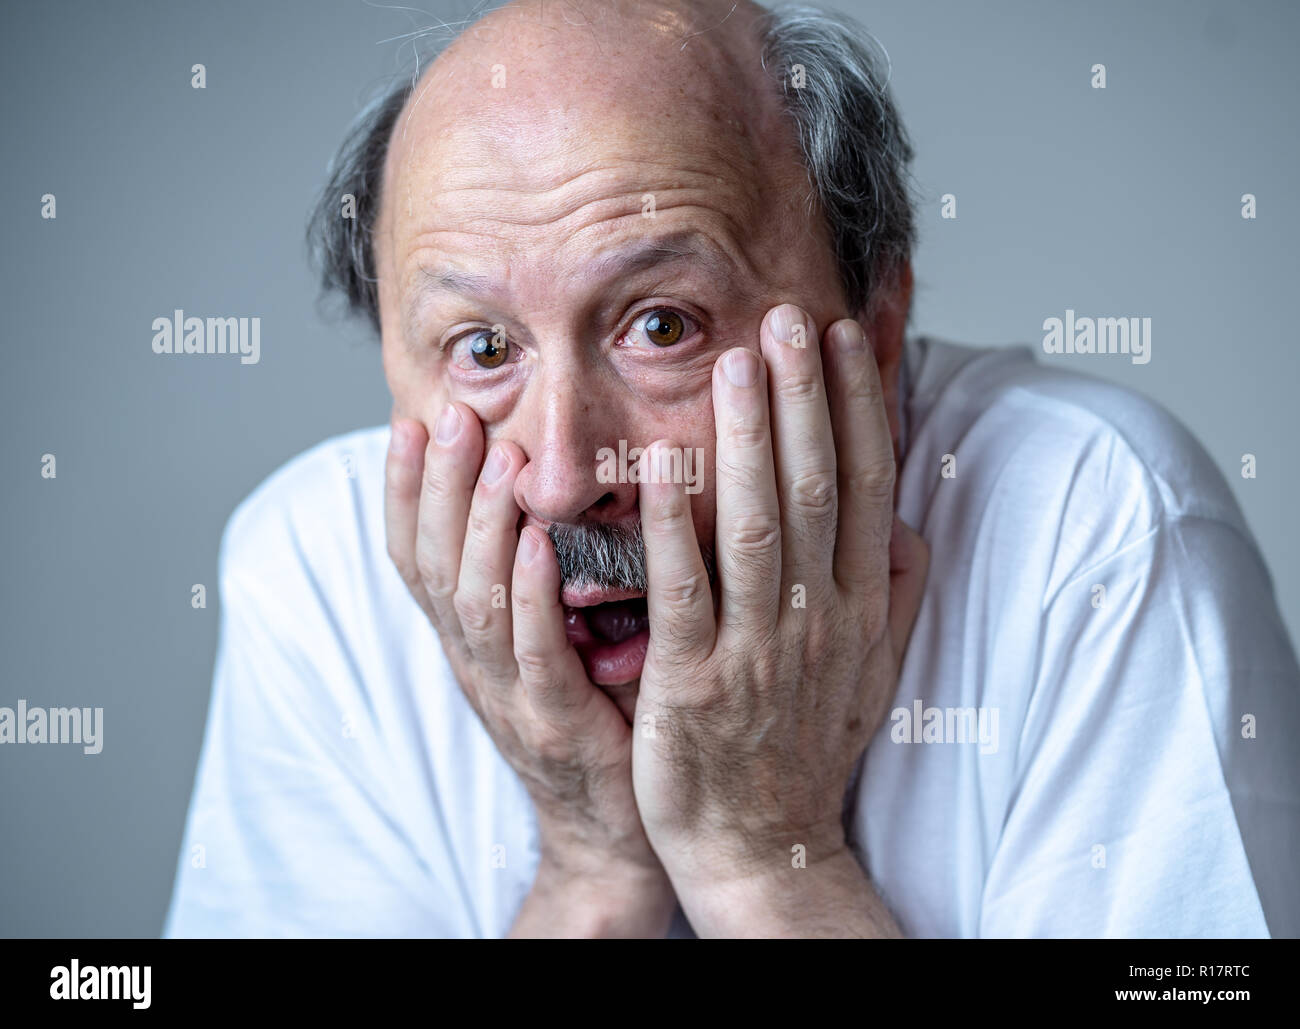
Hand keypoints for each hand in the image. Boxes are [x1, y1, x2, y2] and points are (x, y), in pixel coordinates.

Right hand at [384, 406, 675, 935]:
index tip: (411, 417)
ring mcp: (509, 695)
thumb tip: (550, 477)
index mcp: (469, 637)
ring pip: (475, 602)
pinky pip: (534, 654)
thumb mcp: (552, 635)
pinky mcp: (556, 724)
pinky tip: (538, 543)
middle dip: (439, 486)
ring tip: (495, 458)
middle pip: (436, 565)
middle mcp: (474, 662)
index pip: (417, 553)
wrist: (614, 828)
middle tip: (450, 414)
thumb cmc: (595, 715)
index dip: (407, 489)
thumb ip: (542, 569)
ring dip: (482, 527)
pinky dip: (530, 596)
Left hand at [631, 304, 928, 930]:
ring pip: (756, 527)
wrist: (765, 847)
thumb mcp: (872, 675)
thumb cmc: (808, 749)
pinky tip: (663, 463)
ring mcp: (757, 650)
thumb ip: (894, 597)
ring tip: (733, 363)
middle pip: (815, 489)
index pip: (865, 486)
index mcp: (858, 607)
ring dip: (748, 441)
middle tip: (785, 318)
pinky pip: (684, 593)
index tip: (843, 338)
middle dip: (802, 399)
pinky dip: (674, 527)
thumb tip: (911, 527)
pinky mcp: (694, 683)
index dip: (856, 408)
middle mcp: (817, 619)